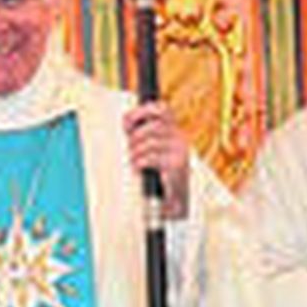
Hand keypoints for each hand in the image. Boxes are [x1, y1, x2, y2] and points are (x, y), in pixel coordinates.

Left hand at [123, 102, 190, 220]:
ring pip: (151, 142)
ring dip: (136, 152)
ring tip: (133, 161)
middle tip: (130, 149)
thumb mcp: (150, 149)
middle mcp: (179, 138)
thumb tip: (127, 121)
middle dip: (136, 137)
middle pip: (154, 126)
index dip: (142, 111)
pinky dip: (139, 162)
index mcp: (173, 130)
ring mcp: (179, 151)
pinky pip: (152, 157)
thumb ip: (141, 134)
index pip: (162, 109)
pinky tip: (138, 168)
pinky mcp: (176, 165)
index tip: (127, 123)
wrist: (174, 197)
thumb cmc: (159, 173)